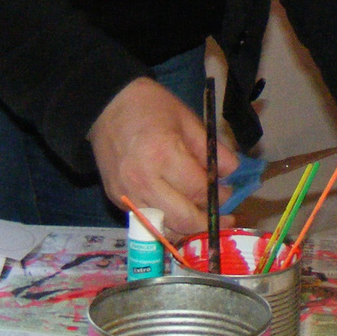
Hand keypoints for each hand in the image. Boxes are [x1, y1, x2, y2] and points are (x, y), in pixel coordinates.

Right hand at [88, 76, 236, 237]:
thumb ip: (211, 149)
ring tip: (202, 220)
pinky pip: (146, 222)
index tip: (227, 192)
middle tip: (221, 216)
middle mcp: (143, 180)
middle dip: (206, 222)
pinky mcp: (116, 200)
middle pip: (183, 219)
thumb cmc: (150, 106)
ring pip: (164, 229)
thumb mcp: (187, 119)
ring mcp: (127, 194)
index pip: (198, 190)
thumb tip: (230, 172)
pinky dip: (165, 223)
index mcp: (163, 154)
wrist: (106, 105)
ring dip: (186, 229)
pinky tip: (178, 213)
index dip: (218, 196)